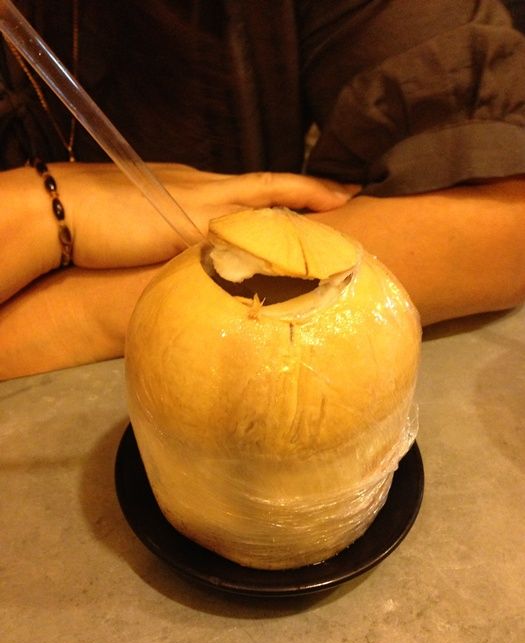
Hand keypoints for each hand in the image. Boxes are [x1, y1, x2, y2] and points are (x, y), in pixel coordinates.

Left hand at [57, 162, 358, 267]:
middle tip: (327, 213)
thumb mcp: (182, 229)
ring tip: (288, 231)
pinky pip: (210, 211)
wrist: (64, 210)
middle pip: (260, 190)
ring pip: (235, 202)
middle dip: (297, 199)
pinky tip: (230, 236)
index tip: (348, 195)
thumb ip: (223, 235)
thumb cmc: (124, 219)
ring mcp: (181, 192)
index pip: (275, 186)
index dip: (313, 191)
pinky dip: (232, 220)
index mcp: (214, 190)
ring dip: (266, 212)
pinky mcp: (161, 203)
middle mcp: (203, 186)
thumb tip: (266, 248)